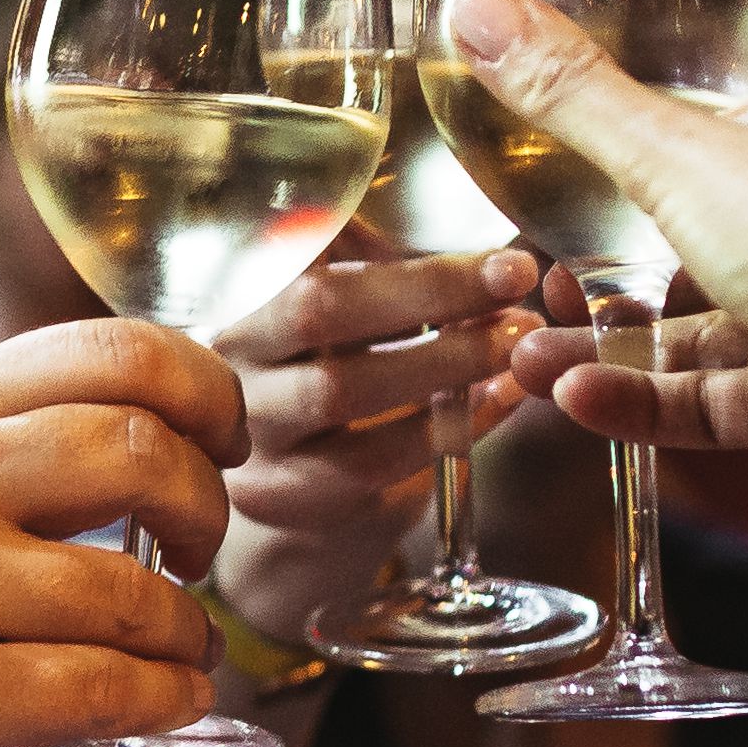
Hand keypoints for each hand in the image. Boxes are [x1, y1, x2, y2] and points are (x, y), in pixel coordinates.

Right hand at [0, 319, 244, 746]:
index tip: (223, 441)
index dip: (209, 393)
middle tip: (201, 552)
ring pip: (140, 591)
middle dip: (211, 507)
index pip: (118, 350)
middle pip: (147, 451)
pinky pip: (109, 691)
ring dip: (190, 633)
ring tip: (178, 652)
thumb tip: (153, 434)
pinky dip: (164, 701)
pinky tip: (161, 706)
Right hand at [200, 245, 539, 646]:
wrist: (301, 521)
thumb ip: (399, 286)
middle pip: (315, 309)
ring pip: (341, 389)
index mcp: (245, 299)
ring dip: (445, 360)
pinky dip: (446, 427)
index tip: (459, 226)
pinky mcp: (283, 496)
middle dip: (428, 288)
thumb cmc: (345, 399)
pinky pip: (373, 459)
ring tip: (515, 344)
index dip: (385, 232)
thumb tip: (495, 261)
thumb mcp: (358, 330)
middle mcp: (232, 361)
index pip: (299, 241)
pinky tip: (498, 401)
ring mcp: (251, 433)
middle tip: (515, 275)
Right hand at [442, 0, 747, 492]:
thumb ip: (570, 95)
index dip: (633, 146)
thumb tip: (479, 11)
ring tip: (523, 358)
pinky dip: (638, 398)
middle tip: (522, 280)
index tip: (552, 169)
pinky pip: (705, 397)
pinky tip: (572, 396)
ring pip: (690, 327)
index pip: (713, 121)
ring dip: (602, 342)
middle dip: (596, 267)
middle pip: (691, 233)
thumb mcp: (672, 150)